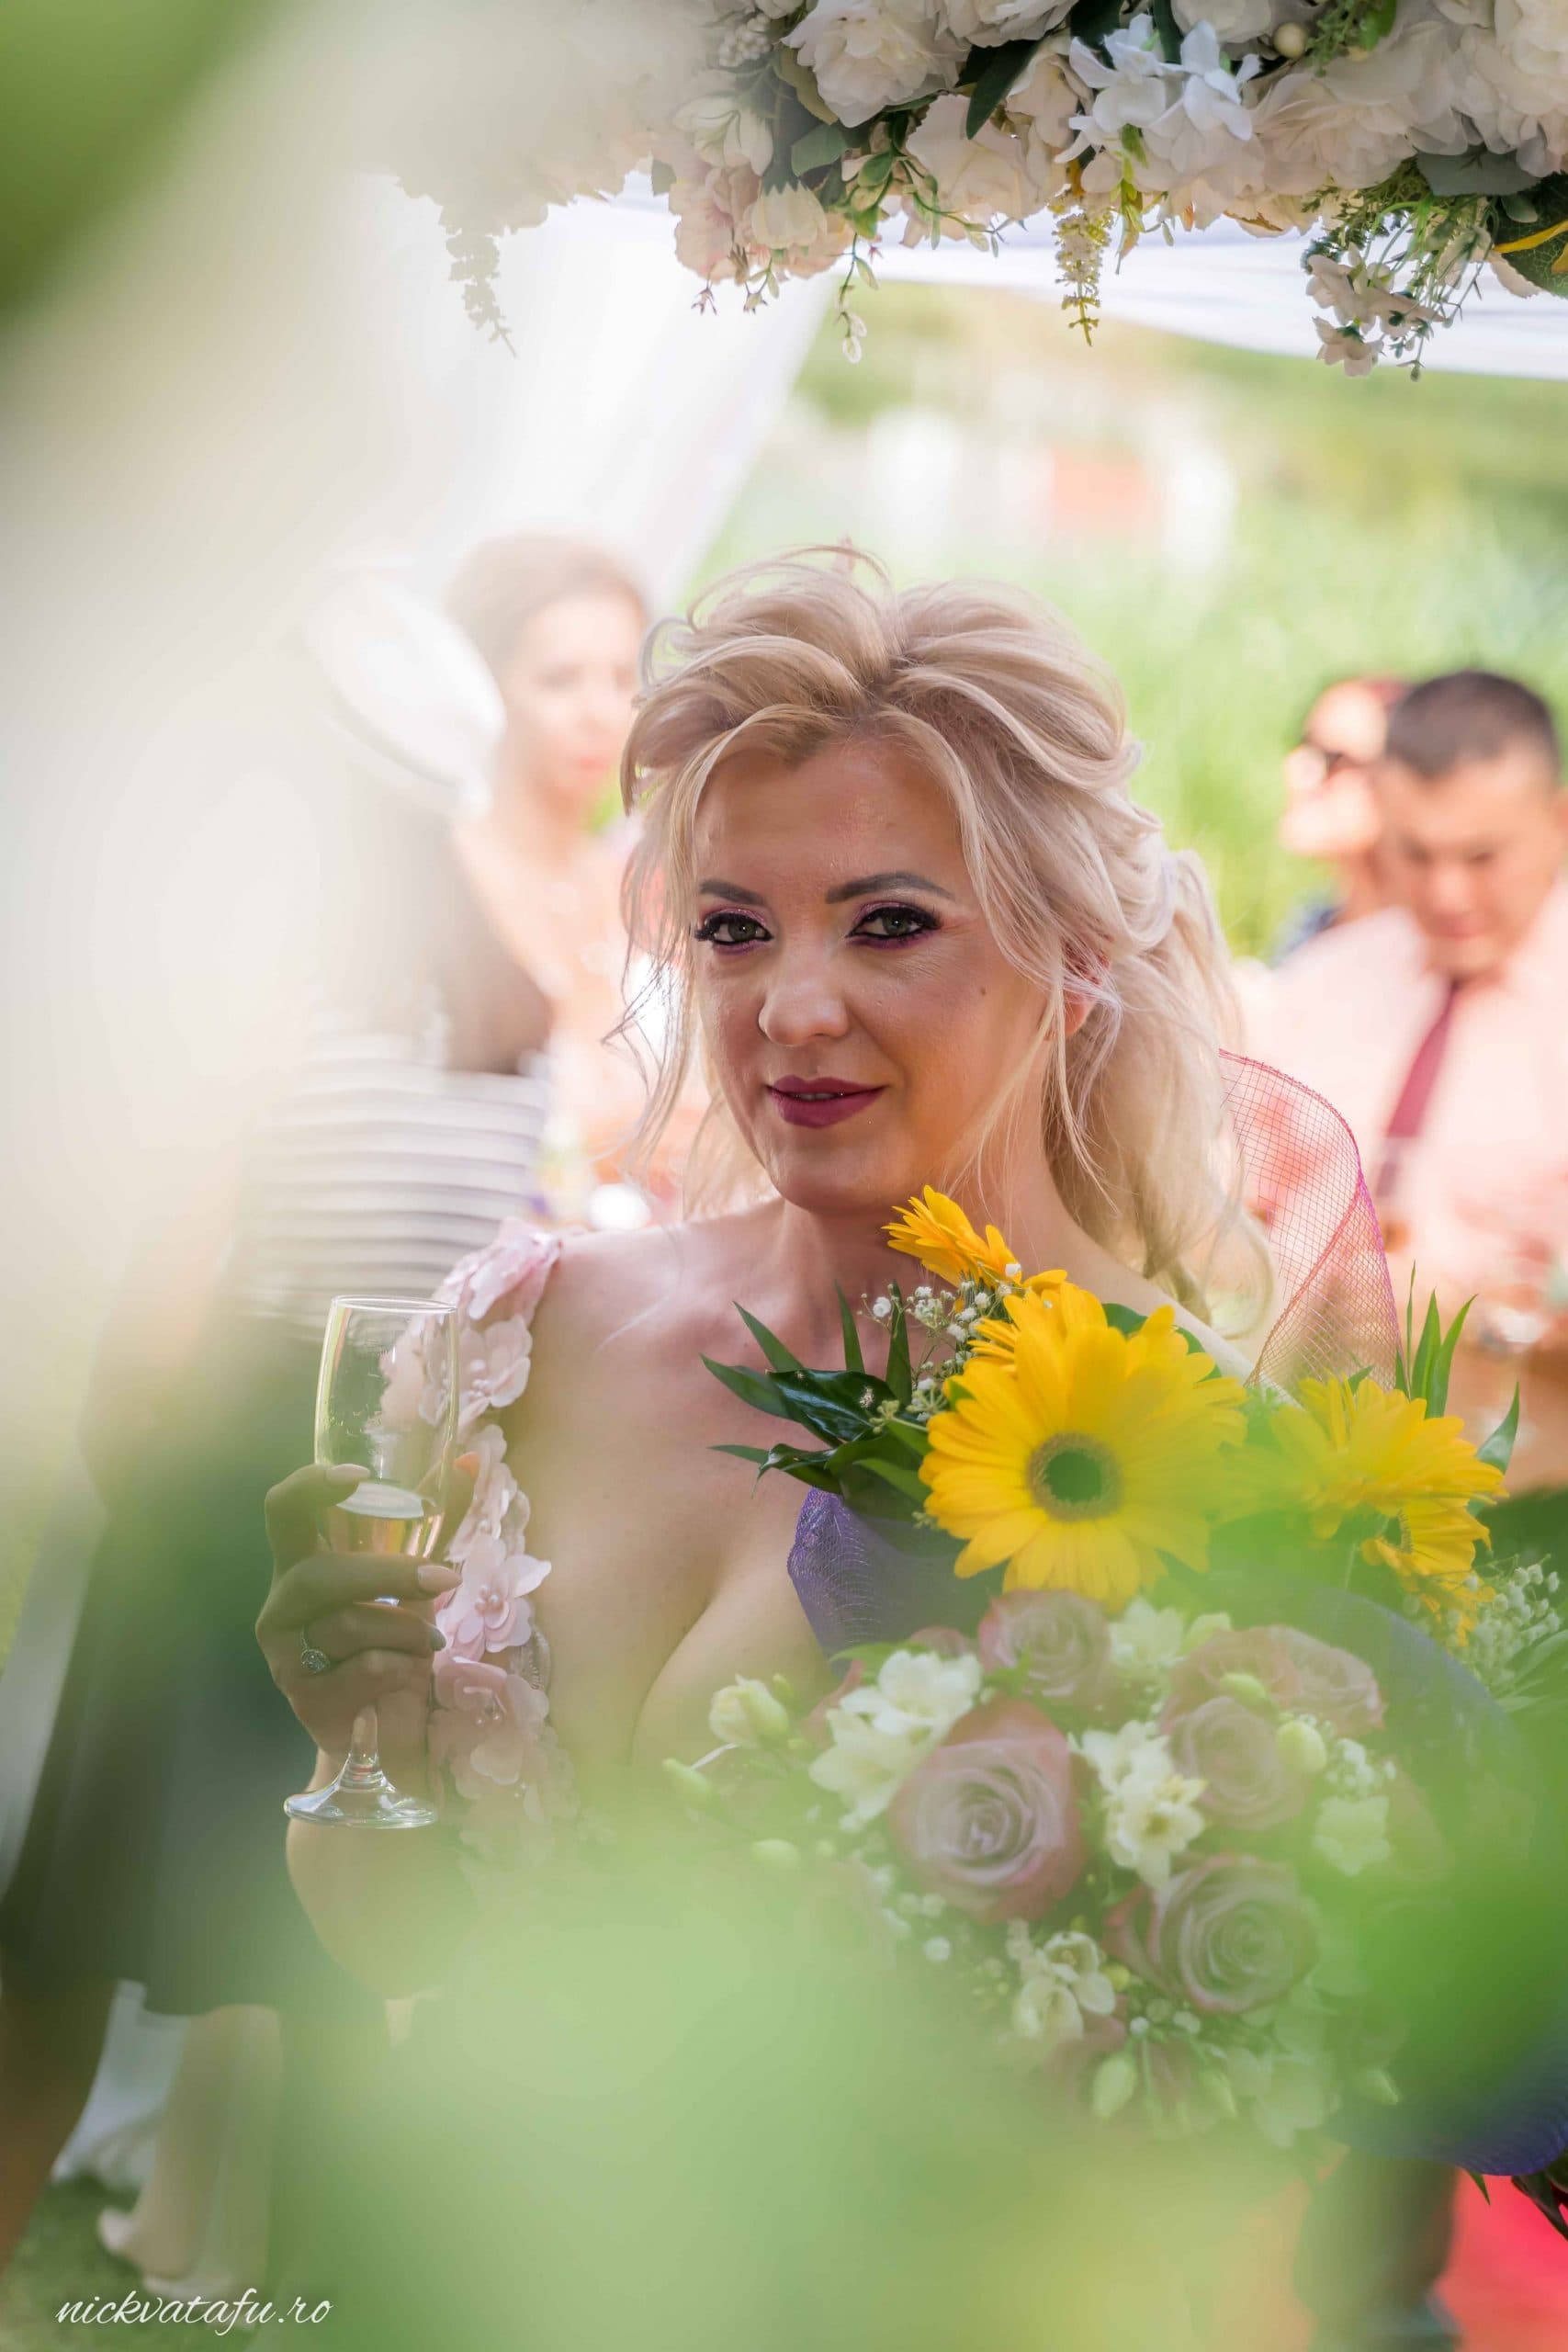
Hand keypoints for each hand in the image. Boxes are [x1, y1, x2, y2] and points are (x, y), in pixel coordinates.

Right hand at [257, 1458, 473, 1786]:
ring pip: (347, 1625)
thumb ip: (435, 1524)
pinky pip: (361, 1669)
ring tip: (429, 1641)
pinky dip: (399, 1667)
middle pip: (320, 1575)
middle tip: (446, 1580)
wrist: (381, 1729)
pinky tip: (407, 1672)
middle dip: (389, 1575)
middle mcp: (282, 1603)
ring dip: (407, 1630)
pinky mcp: (301, 1695)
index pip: (283, 1510)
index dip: (311, 1487)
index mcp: (301, 1563)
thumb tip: (469, 1461)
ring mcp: (284, 1652)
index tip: (359, 1477)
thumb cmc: (392, 1643)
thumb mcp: (413, 1581)